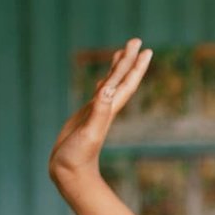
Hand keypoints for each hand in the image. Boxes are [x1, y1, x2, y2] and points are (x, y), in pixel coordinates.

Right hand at [49, 38, 152, 182]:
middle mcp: (106, 108)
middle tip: (136, 40)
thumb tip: (107, 89)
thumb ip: (98, 112)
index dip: (135, 66)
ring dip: (118, 69)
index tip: (145, 48)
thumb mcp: (89, 133)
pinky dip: (103, 84)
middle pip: (121, 80)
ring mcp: (96, 112)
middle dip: (129, 60)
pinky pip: (97, 95)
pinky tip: (104, 81)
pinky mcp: (86, 117)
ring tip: (123, 53)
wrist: (70, 174)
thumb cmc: (78, 157)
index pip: (125, 83)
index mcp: (109, 110)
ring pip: (111, 85)